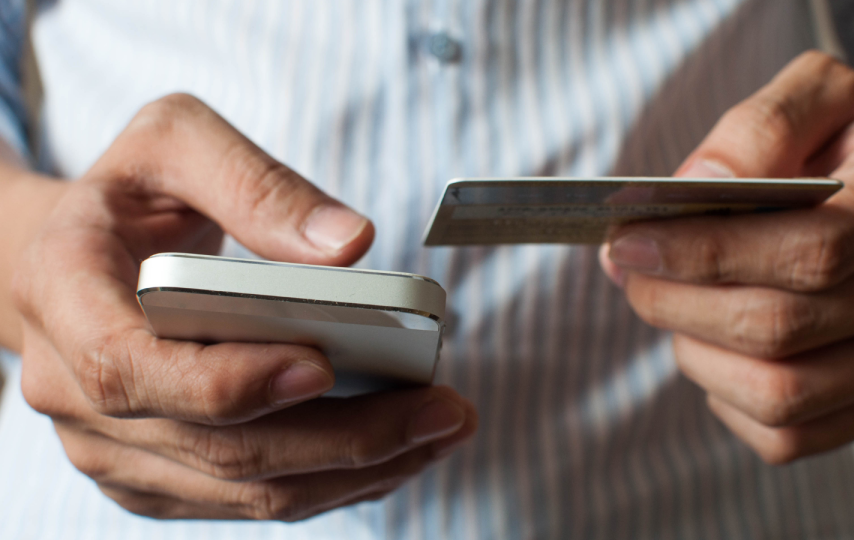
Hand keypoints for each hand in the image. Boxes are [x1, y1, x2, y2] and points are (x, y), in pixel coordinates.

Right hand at [12, 94, 476, 519]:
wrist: (77, 257)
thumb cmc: (128, 196)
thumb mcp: (175, 143)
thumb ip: (255, 184)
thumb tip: (350, 244)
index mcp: (62, 294)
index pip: (130, 367)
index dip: (229, 381)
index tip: (326, 364)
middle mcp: (73, 390)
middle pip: (217, 447)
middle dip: (345, 439)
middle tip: (441, 410)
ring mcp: (114, 445)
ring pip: (244, 490)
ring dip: (355, 471)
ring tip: (440, 429)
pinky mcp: (156, 474)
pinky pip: (248, 499)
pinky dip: (331, 482)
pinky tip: (397, 448)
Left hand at [600, 51, 853, 463]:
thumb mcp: (819, 96)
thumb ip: (759, 127)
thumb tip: (697, 185)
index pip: (811, 249)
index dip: (706, 252)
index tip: (629, 241)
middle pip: (781, 327)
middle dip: (677, 302)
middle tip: (628, 271)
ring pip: (780, 393)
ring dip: (695, 352)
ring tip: (671, 305)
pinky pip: (790, 435)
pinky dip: (728, 401)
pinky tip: (715, 350)